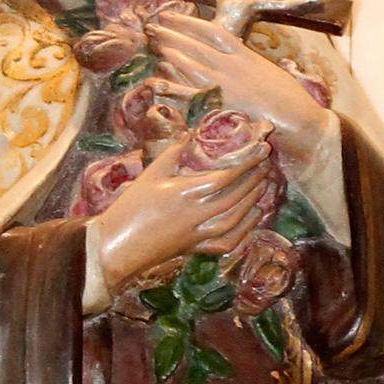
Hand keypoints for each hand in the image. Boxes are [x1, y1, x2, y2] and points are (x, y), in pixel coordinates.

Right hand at [94, 135, 271, 292]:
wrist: (117, 245)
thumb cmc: (131, 206)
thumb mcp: (150, 174)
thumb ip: (173, 152)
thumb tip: (192, 133)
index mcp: (184, 193)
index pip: (225, 176)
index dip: (246, 163)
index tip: (261, 150)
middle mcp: (195, 215)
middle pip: (235, 197)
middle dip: (254, 180)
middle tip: (266, 165)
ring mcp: (197, 235)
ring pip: (235, 220)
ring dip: (252, 203)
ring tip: (263, 187)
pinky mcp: (194, 249)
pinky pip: (226, 243)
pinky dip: (244, 232)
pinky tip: (253, 220)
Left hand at [144, 13, 330, 169]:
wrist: (300, 121)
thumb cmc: (289, 99)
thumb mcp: (268, 72)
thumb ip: (248, 63)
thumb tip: (236, 57)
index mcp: (246, 56)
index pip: (213, 32)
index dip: (190, 23)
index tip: (173, 16)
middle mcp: (233, 67)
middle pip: (197, 45)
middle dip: (173, 33)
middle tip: (153, 26)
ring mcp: (226, 87)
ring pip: (192, 65)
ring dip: (171, 52)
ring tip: (155, 43)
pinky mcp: (222, 109)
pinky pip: (192, 96)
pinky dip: (174, 87)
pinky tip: (159, 80)